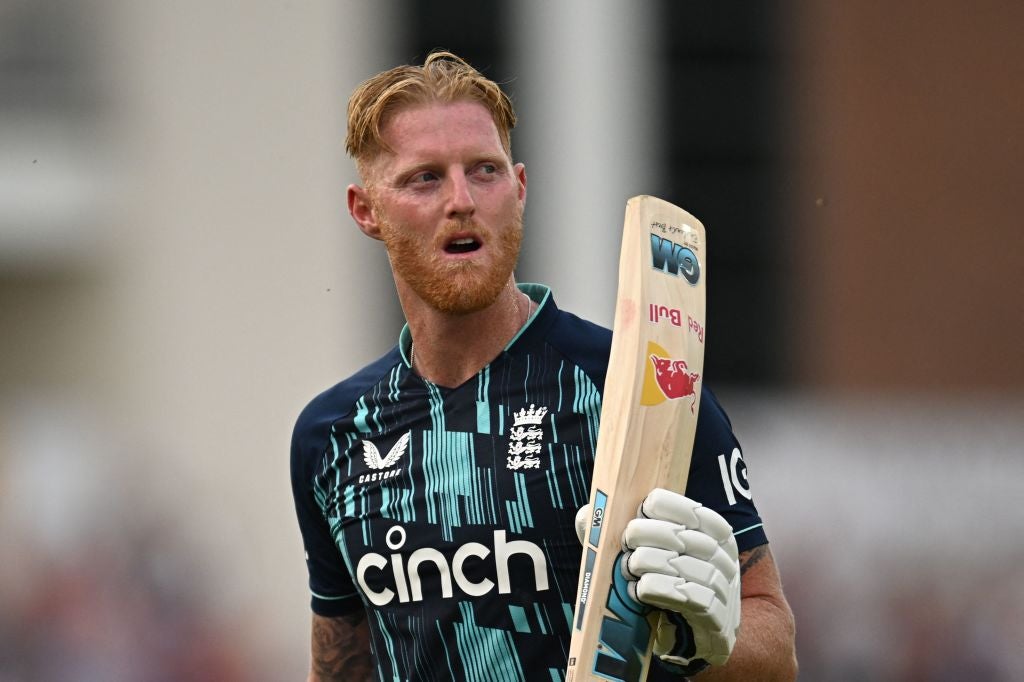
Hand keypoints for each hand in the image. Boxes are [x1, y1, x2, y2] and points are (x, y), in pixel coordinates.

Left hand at [573, 489, 740, 668]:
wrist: (686, 638)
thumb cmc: (664, 587)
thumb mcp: (651, 555)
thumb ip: (624, 533)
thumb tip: (587, 516)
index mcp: (717, 540)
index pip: (702, 516)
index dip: (675, 507)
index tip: (646, 505)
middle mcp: (726, 564)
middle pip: (694, 541)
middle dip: (656, 534)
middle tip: (628, 538)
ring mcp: (726, 594)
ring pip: (694, 570)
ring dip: (656, 563)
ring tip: (630, 565)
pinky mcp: (718, 623)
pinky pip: (697, 602)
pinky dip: (666, 591)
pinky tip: (642, 589)